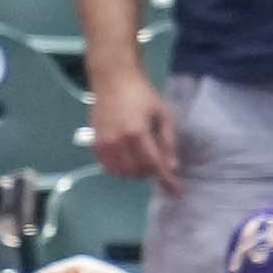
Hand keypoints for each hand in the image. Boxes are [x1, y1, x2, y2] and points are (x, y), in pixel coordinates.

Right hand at [84, 43, 177, 184]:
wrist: (112, 80)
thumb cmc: (141, 94)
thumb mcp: (162, 113)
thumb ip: (167, 141)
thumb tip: (171, 167)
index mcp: (137, 133)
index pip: (154, 164)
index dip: (166, 180)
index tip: (177, 192)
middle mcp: (118, 142)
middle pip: (137, 172)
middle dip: (150, 171)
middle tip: (155, 159)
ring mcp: (104, 146)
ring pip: (122, 174)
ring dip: (135, 172)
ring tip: (140, 157)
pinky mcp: (95, 146)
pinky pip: (109, 169)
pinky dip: (121, 169)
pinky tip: (127, 157)